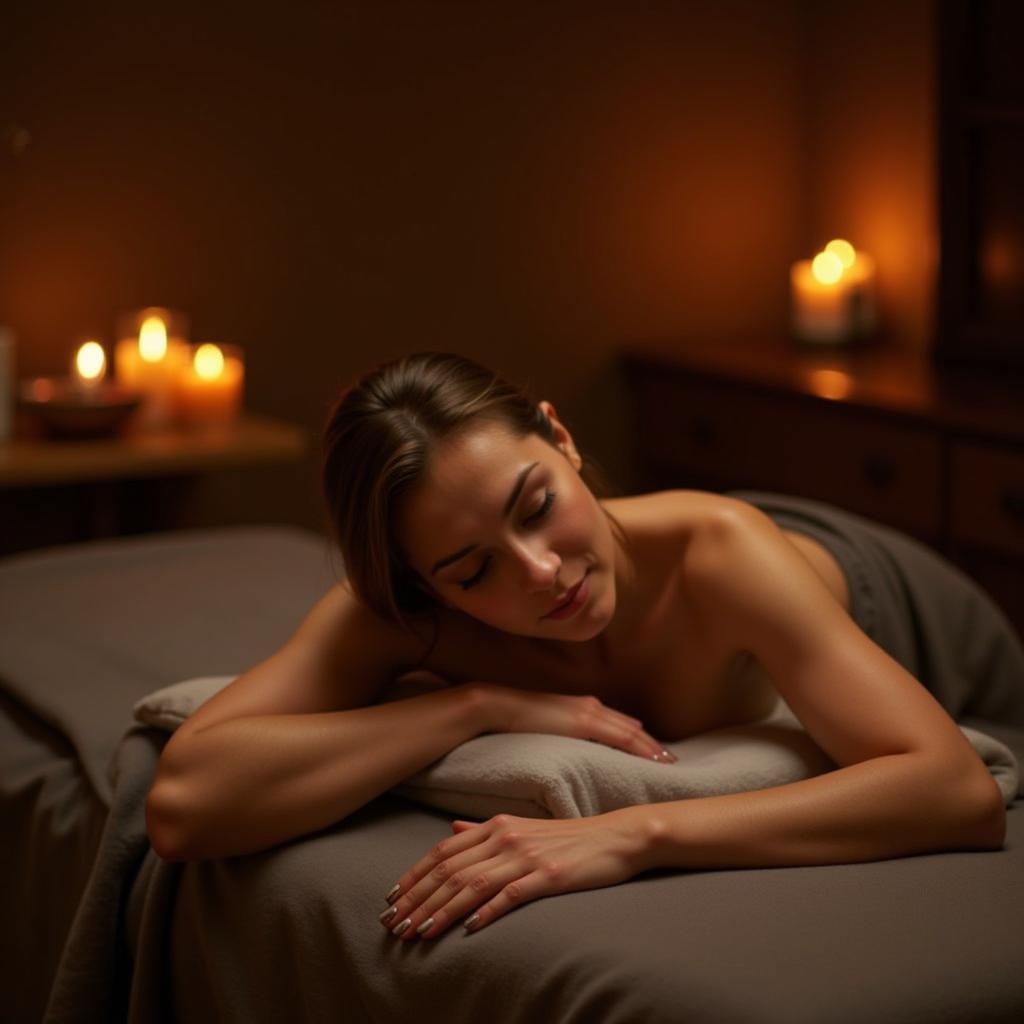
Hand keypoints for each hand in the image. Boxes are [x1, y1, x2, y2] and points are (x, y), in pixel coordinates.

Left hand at [379, 811, 646, 940]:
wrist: (617, 837)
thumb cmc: (569, 838)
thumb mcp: (523, 829)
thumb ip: (485, 832)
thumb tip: (453, 829)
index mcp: (497, 826)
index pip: (444, 852)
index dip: (414, 875)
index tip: (391, 898)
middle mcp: (506, 837)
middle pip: (451, 871)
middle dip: (418, 899)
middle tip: (394, 924)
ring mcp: (527, 857)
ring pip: (472, 885)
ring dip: (441, 910)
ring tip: (418, 932)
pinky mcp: (549, 876)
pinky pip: (510, 895)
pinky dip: (486, 912)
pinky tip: (467, 930)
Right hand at [471, 682, 676, 763]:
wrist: (498, 705)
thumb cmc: (516, 720)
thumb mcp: (546, 726)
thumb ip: (564, 733)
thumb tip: (576, 750)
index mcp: (584, 707)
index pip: (620, 725)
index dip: (640, 740)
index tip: (656, 754)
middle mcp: (592, 707)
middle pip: (632, 728)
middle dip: (653, 745)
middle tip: (673, 762)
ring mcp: (590, 713)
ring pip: (632, 733)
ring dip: (652, 748)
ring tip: (668, 764)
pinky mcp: (584, 723)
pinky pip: (621, 738)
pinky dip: (639, 749)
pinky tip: (650, 760)